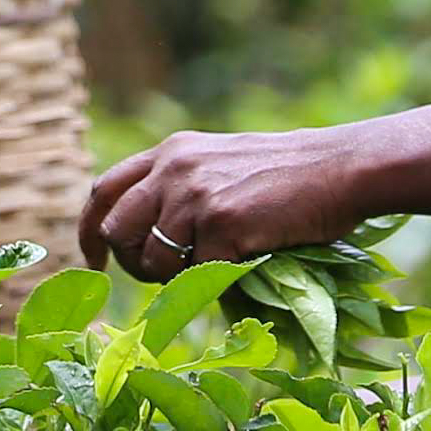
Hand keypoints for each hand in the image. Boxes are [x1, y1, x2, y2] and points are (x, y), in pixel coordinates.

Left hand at [80, 127, 384, 280]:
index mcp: (171, 151)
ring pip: (150, 261)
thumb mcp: (220, 163)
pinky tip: (246, 257)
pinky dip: (217, 279)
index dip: (90, 229)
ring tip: (215, 264)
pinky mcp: (221, 224)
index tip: (93, 260)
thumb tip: (144, 237)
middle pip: (116, 230)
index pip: (103, 190)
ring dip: (174, 278)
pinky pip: (196, 275)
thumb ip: (180, 185)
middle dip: (132, 263)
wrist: (340, 168)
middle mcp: (174, 168)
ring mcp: (195, 196)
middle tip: (163, 275)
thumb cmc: (289, 174)